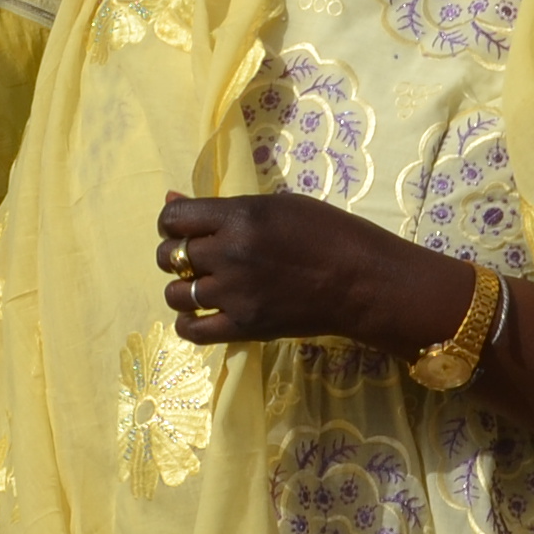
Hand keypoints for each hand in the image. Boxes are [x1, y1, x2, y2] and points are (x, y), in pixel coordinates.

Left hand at [159, 192, 476, 353]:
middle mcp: (229, 254)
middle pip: (169, 257)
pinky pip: (191, 331)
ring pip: (175, 294)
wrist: (363, 281)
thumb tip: (170, 202)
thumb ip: (224, 208)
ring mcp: (234, 294)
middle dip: (177, 256)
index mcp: (239, 217)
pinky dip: (189, 323)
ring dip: (184, 289)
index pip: (173, 220)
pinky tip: (203, 314)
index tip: (185, 230)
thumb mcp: (279, 206)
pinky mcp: (243, 327)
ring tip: (206, 287)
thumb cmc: (329, 233)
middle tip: (200, 259)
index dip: (172, 224)